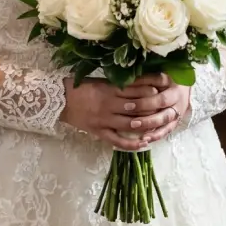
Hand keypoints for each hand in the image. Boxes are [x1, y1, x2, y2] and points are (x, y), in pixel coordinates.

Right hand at [62, 73, 189, 149]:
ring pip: (130, 125)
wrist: (59, 101)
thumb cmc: (80, 88)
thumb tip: (141, 83)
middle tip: (167, 106)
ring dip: (146, 126)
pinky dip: (131, 144)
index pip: (135, 88)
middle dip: (153, 107)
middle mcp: (109, 105)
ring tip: (159, 125)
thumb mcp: (100, 81)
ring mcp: (104, 120)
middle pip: (137, 107)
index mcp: (109, 89)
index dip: (151, 88)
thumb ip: (118, 84)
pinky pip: (117, 141)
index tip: (163, 86)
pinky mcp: (99, 132)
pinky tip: (143, 144)